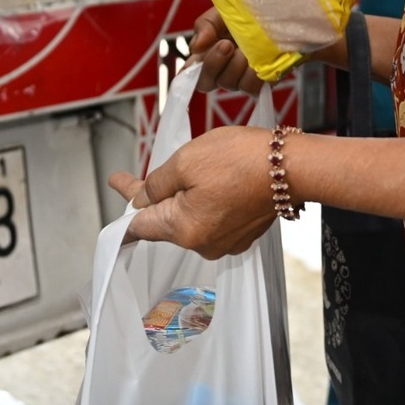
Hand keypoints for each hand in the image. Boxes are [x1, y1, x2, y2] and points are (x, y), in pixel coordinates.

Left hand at [107, 126, 277, 257]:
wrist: (291, 166)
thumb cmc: (240, 160)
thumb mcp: (185, 162)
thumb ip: (156, 184)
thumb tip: (142, 199)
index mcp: (184, 230)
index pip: (139, 226)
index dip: (123, 205)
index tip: (112, 191)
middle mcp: (203, 245)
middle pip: (164, 221)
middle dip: (150, 197)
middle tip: (128, 178)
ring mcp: (224, 241)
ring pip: (188, 217)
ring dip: (179, 196)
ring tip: (179, 170)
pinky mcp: (241, 233)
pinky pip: (210, 217)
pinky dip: (203, 200)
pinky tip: (208, 179)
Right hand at [184, 8, 263, 94]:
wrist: (276, 9)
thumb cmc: (246, 11)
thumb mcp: (221, 12)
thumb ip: (205, 26)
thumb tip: (196, 47)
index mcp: (207, 53)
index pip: (188, 73)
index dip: (186, 74)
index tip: (197, 56)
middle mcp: (222, 70)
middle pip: (205, 83)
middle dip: (213, 62)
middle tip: (226, 44)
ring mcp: (241, 79)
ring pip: (229, 84)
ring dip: (236, 64)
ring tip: (247, 47)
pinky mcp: (262, 83)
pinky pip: (251, 88)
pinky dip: (253, 74)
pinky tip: (259, 59)